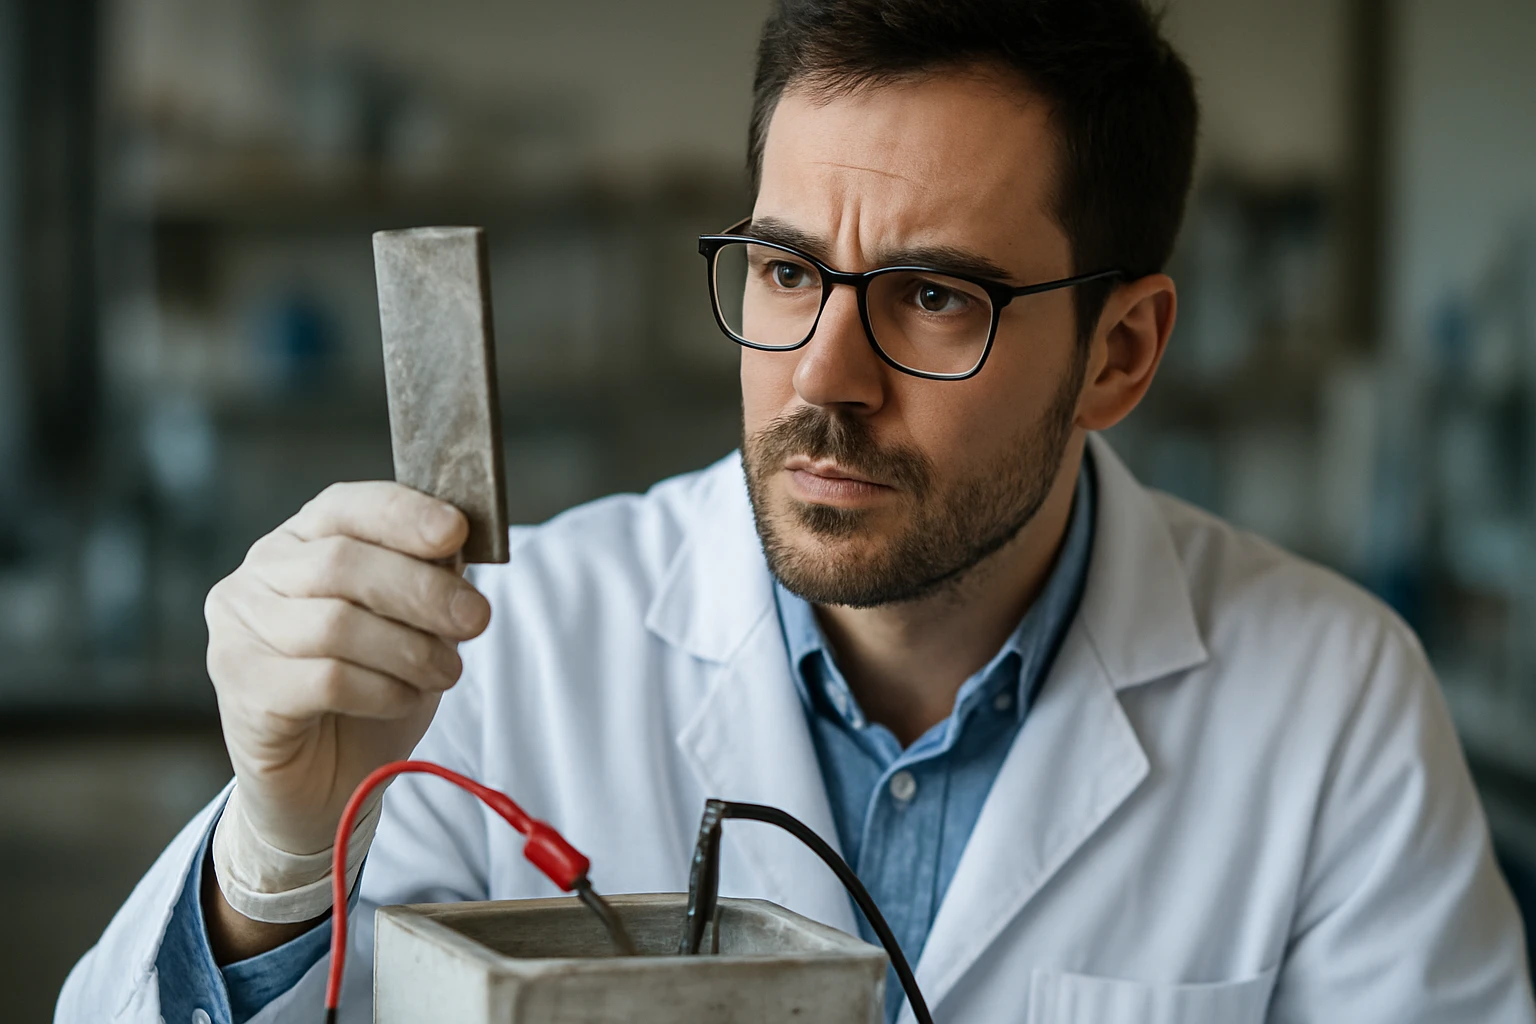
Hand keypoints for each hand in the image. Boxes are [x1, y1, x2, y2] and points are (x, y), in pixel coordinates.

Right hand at [204, 481, 491, 857]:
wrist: (328, 783)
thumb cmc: (372, 690)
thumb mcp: (413, 624)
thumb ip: (426, 578)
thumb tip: (457, 544)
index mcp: (299, 541)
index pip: (346, 506)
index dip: (403, 514)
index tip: (456, 531)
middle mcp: (258, 576)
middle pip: (343, 564)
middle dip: (422, 590)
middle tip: (476, 619)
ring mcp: (238, 630)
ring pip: (336, 624)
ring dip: (409, 649)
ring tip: (445, 672)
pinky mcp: (240, 687)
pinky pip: (325, 679)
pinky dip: (381, 689)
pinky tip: (403, 698)